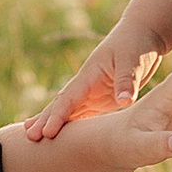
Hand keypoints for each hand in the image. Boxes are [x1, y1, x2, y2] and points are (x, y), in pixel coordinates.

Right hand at [25, 18, 159, 138]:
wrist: (142, 34)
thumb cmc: (136, 44)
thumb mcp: (133, 61)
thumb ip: (126, 81)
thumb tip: (124, 102)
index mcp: (89, 75)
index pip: (69, 98)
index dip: (57, 116)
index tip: (46, 132)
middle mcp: (86, 85)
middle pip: (61, 104)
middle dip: (45, 120)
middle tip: (29, 137)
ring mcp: (92, 92)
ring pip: (68, 110)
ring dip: (53, 123)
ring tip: (33, 136)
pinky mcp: (101, 98)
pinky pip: (82, 113)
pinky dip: (70, 124)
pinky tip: (61, 135)